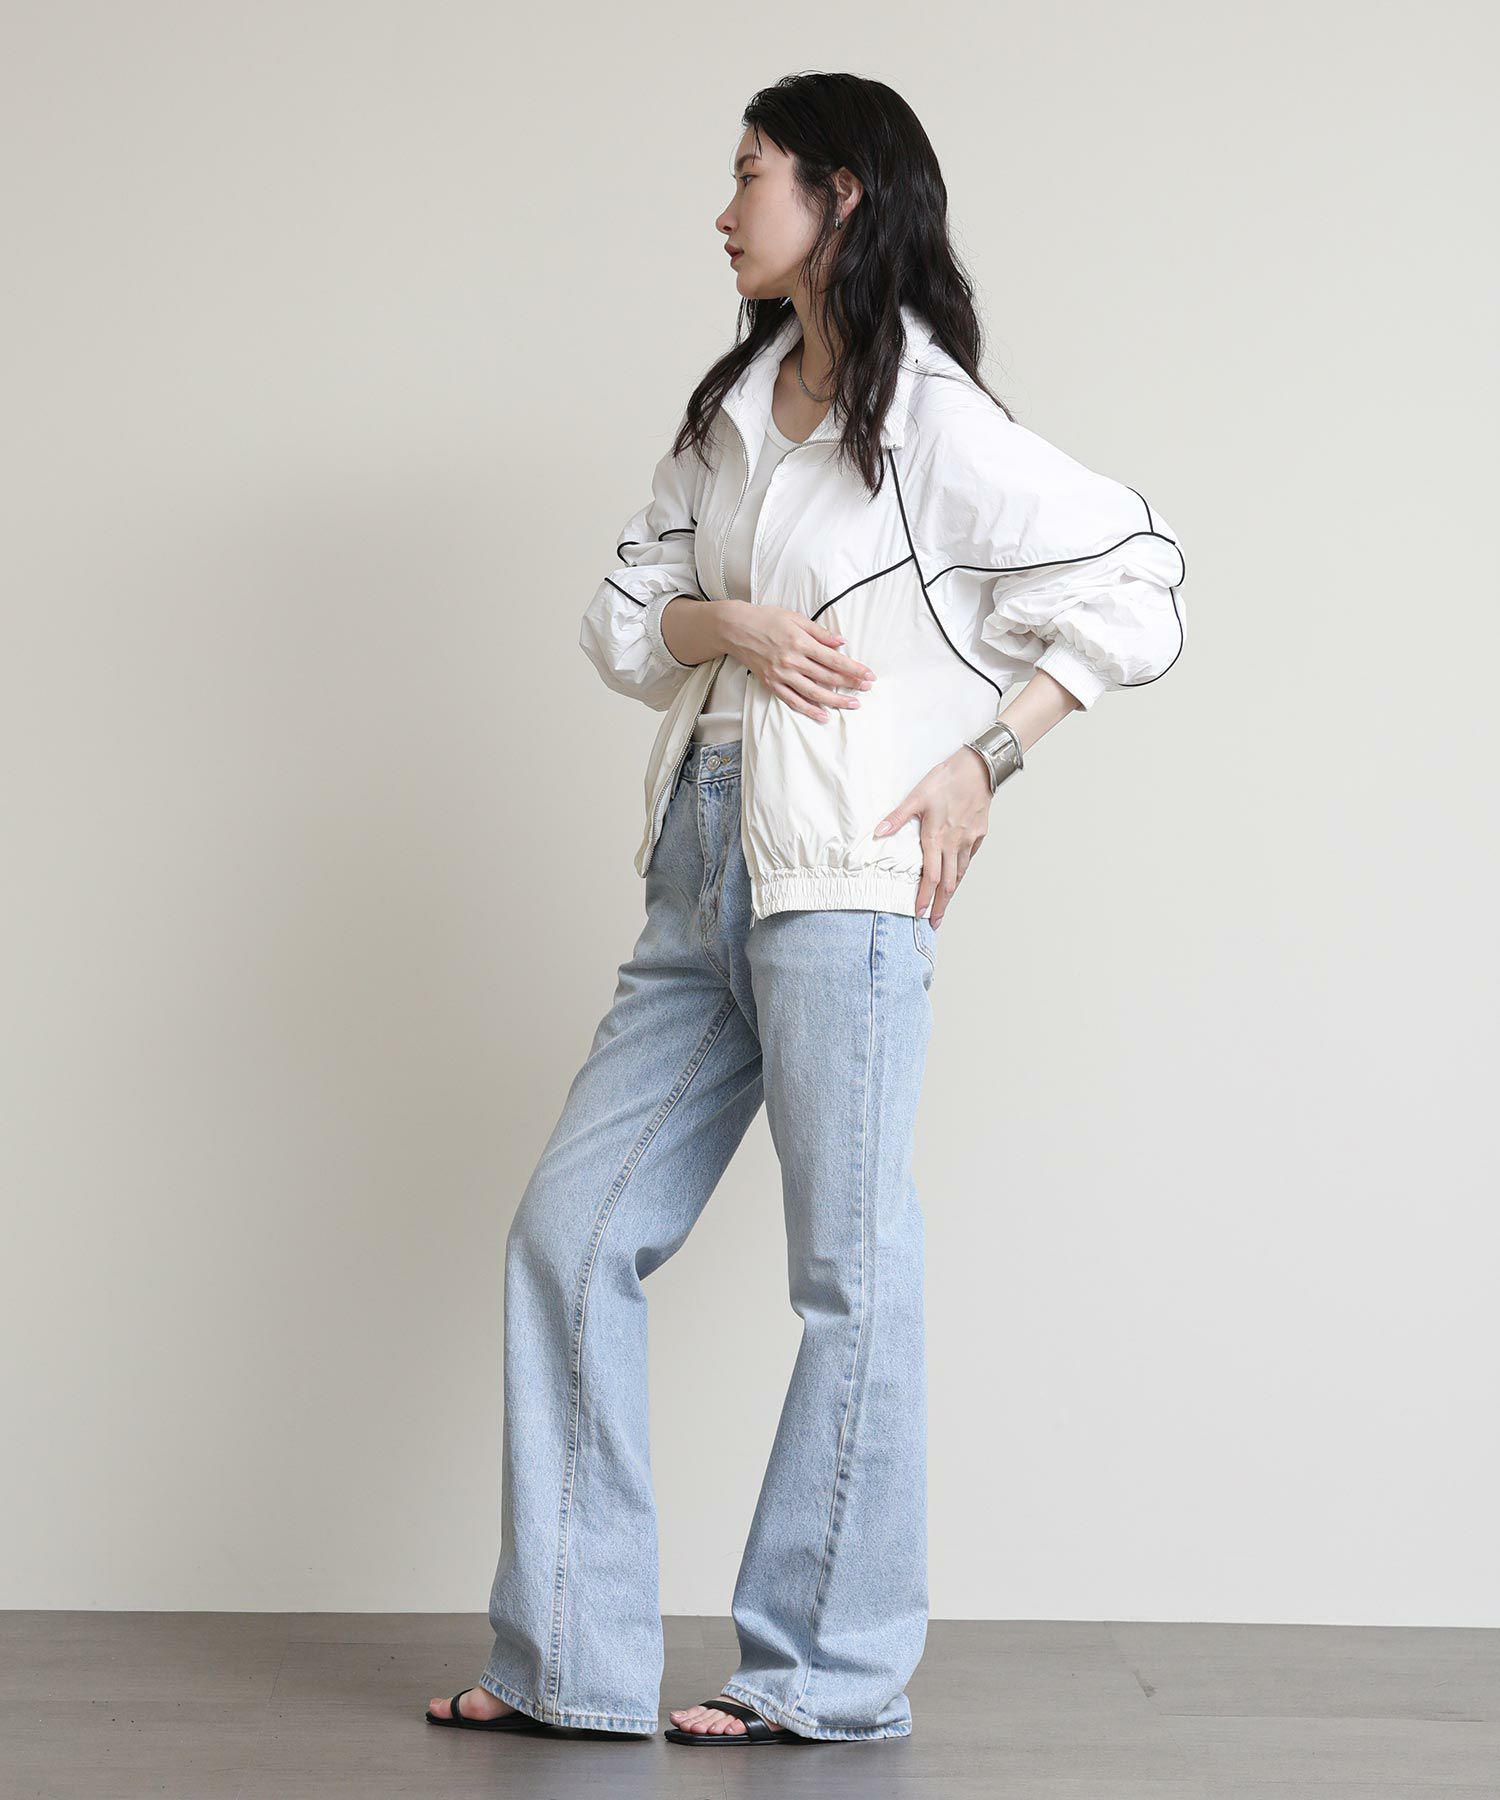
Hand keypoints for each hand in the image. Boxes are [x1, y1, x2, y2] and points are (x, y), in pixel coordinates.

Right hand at [715, 601, 874, 720]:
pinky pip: (793, 701)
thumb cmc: (766, 619)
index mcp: (800, 642)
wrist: (735, 629)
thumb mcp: (795, 618)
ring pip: (814, 692)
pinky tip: (823, 715)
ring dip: (836, 700)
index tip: (869, 675)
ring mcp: (782, 675)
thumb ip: (819, 632)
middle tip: (867, 689)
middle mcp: (792, 661)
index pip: (834, 660)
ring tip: (853, 704)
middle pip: (828, 677)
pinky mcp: (772, 684)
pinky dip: (809, 710)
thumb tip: (841, 642)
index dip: (854, 669)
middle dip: (850, 684)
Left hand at [872, 749, 991, 926]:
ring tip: (944, 907)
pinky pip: (969, 857)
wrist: (979, 768)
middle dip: (940, 906)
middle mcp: (954, 843)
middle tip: (934, 923)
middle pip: (948, 883)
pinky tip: (957, 875)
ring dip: (952, 893)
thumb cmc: (947, 779)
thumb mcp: (917, 795)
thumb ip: (898, 817)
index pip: (930, 877)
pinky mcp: (979, 833)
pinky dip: (961, 870)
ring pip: (960, 873)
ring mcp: (969, 840)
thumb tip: (878, 832)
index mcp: (936, 837)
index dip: (924, 898)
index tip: (919, 915)